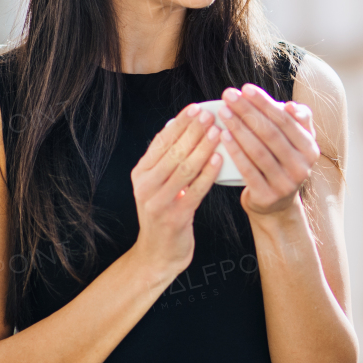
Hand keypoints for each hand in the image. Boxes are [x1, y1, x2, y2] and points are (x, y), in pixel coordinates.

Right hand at [129, 103, 221, 283]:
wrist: (158, 254)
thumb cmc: (164, 212)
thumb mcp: (157, 184)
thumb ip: (165, 159)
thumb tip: (177, 124)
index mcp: (141, 173)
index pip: (161, 142)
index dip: (179, 123)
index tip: (196, 108)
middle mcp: (146, 185)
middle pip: (173, 152)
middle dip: (193, 131)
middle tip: (211, 115)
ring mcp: (158, 202)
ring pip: (184, 168)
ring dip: (203, 148)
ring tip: (218, 132)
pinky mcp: (175, 217)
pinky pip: (195, 190)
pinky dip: (209, 173)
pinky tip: (220, 159)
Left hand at [218, 84, 319, 216]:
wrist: (275, 204)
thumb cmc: (281, 162)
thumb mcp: (296, 142)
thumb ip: (297, 120)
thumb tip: (289, 106)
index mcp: (310, 149)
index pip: (285, 120)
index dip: (265, 103)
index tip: (245, 88)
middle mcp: (302, 167)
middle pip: (270, 133)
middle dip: (247, 111)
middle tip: (229, 95)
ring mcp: (286, 184)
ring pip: (258, 151)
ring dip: (238, 128)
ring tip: (223, 112)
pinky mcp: (268, 196)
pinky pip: (248, 170)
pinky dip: (235, 151)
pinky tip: (223, 136)